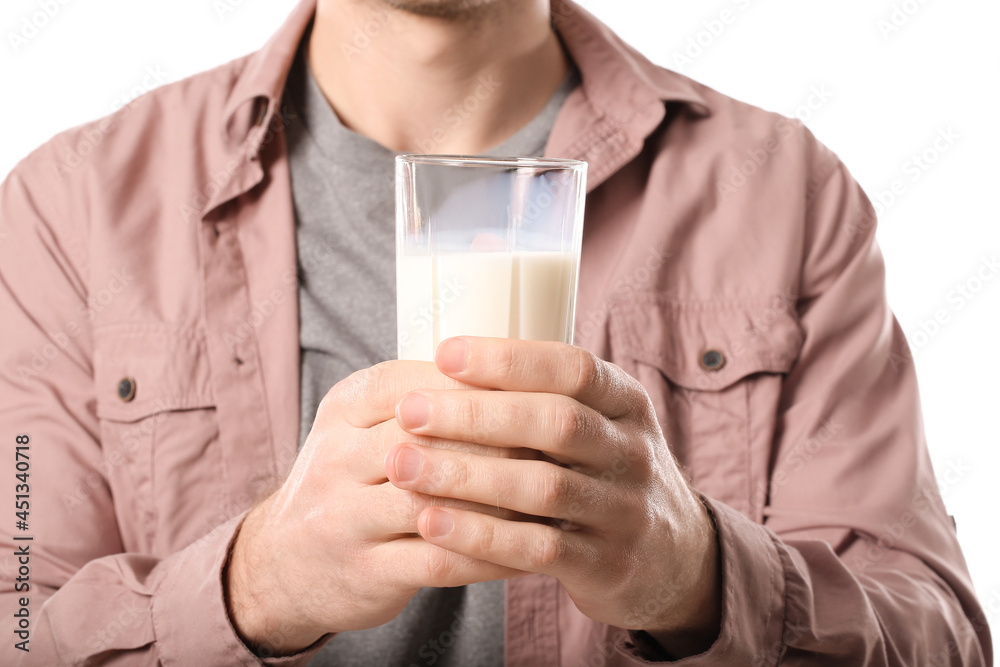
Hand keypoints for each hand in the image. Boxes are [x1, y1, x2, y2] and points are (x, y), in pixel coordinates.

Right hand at [224, 361, 528, 655]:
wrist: (285, 561)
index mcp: (346, 406)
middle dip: (503, 441)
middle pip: (433, 439)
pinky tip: (534, 549)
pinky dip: (493, 555)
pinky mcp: (366, 571)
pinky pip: (441, 561)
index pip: (421, 383)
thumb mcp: (364, 423)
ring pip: (440, 502)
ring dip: (504, 501)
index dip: (486, 389)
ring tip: (557, 497)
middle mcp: (339, 457)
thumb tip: (519, 367)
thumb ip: (424, 396)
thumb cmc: (351, 478)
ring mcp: (346, 518)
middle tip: (562, 445)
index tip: (542, 392)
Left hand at [384, 337, 721, 656]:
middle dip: (475, 414)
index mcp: (627, 403)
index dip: (509, 359)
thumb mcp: (604, 425)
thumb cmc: (608, 474)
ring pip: (543, 487)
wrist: (675, 560)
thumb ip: (547, 396)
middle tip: (409, 411)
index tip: (443, 353)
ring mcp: (624, 512)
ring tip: (403, 467)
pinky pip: (539, 549)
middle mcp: (632, 452)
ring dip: (466, 476)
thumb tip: (446, 356)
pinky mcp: (606, 566)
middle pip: (556, 423)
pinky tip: (430, 524)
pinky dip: (481, 535)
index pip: (574, 368)